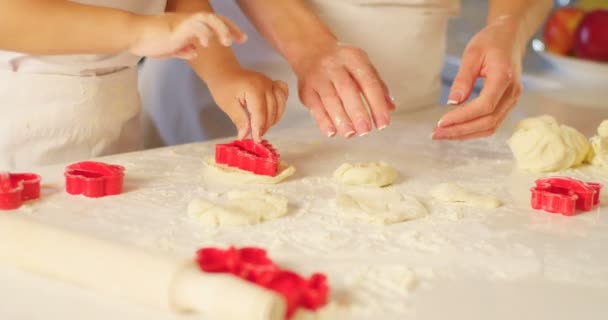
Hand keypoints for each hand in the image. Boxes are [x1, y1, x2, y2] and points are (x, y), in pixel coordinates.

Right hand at [130, 12, 246, 58]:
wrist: (133, 34)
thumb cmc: (149, 41)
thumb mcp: (169, 48)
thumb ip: (182, 49)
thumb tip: (194, 52)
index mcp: (190, 26)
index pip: (214, 24)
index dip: (229, 30)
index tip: (240, 39)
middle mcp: (189, 21)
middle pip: (216, 19)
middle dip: (231, 29)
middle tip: (242, 40)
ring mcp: (183, 23)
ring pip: (208, 18)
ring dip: (221, 30)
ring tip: (227, 42)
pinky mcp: (176, 27)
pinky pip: (194, 26)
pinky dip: (203, 33)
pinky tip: (205, 44)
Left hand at [207, 67, 288, 140]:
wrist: (224, 71)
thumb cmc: (223, 86)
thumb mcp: (227, 105)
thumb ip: (239, 120)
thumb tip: (245, 136)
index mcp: (253, 88)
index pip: (260, 113)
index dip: (259, 128)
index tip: (256, 140)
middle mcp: (266, 84)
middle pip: (272, 111)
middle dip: (265, 126)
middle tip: (256, 135)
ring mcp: (271, 82)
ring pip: (280, 105)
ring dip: (274, 119)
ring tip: (262, 126)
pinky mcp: (273, 83)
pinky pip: (283, 95)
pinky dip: (281, 106)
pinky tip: (273, 112)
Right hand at [295, 42, 393, 137]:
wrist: (311, 50)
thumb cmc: (342, 62)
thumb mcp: (362, 66)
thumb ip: (377, 85)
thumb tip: (390, 108)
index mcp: (353, 58)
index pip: (368, 82)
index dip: (377, 104)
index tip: (383, 123)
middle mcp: (334, 65)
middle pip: (347, 90)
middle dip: (358, 112)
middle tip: (366, 131)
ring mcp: (318, 77)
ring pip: (329, 99)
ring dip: (341, 119)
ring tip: (351, 134)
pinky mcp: (306, 89)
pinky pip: (315, 107)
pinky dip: (323, 121)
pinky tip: (332, 132)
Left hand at [433, 16, 524, 139]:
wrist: (510, 37)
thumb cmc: (491, 41)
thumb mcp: (472, 53)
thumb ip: (463, 78)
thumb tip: (452, 102)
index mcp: (504, 77)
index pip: (485, 106)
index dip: (462, 117)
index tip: (441, 122)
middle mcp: (512, 93)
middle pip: (487, 121)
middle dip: (460, 130)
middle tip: (436, 133)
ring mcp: (511, 100)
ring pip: (490, 126)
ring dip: (465, 134)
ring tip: (442, 134)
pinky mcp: (507, 104)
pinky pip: (491, 123)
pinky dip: (473, 130)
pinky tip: (456, 129)